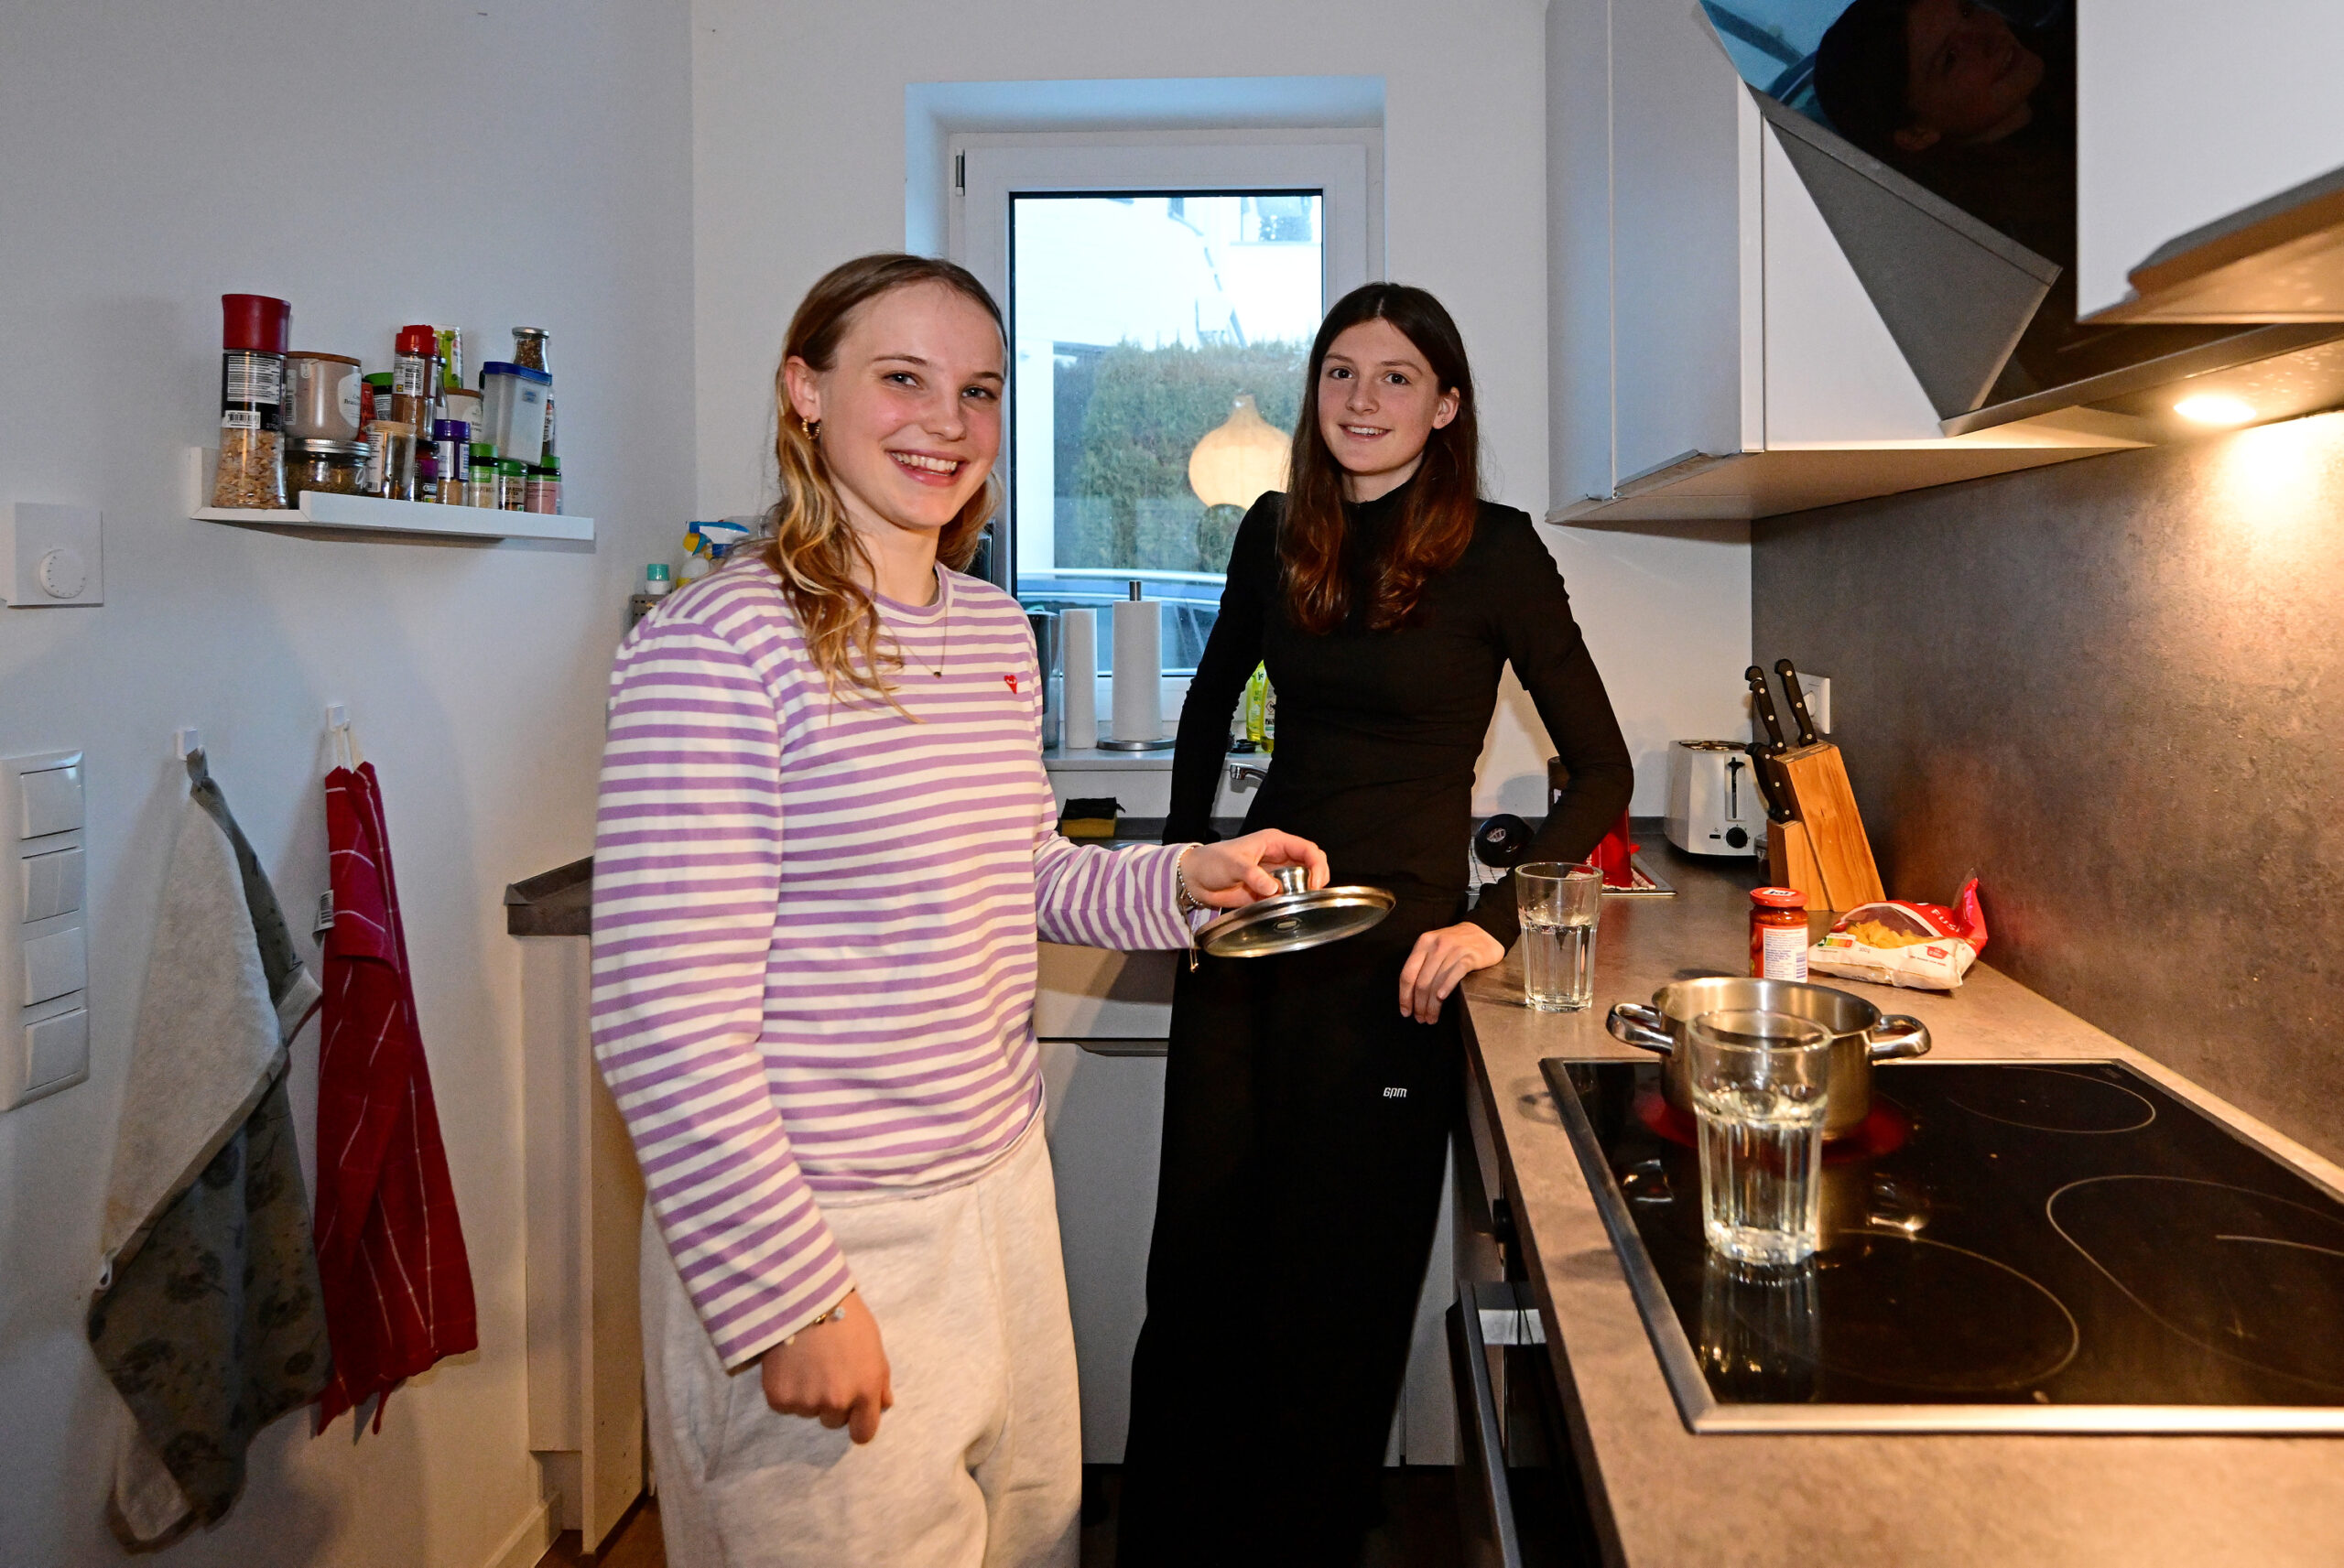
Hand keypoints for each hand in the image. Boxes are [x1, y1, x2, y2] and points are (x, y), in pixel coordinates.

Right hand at [759, 1291, 892, 1443]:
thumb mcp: (873, 1345)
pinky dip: (785, 1389)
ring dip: (807, 1394)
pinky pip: (784, 1404)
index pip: (863, 1434)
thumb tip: (884, 1404)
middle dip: (830, 1403)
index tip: (850, 1414)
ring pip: (807, 1411)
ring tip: (805, 1361)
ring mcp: (806, 1403)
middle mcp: (837, 1402)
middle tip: (824, 1371)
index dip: (857, 1423)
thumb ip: (879, 1379)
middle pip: (833, 1421)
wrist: (803, 1297)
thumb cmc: (845, 1315)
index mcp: (865, 1391)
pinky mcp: (779, 1398)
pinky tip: (788, 1363)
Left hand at [1178, 830, 1328, 908]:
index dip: (1317, 865)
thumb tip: (1274, 889)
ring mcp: (1275, 875)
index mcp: (1275, 842)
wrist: (1195, 880)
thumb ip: (1254, 875)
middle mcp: (1279, 857)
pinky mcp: (1268, 892)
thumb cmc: (1212, 862)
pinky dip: (1291, 904)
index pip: (1307, 849)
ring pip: (1301, 882)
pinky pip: (1287, 897)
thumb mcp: (1233, 864)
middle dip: (1316, 879)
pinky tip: (1287, 910)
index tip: (1315, 884)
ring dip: (1304, 893)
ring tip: (1298, 904)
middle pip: (1310, 864)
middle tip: (1311, 896)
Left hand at [1398, 921, 1505, 1023]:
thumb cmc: (1456, 944)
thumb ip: (1422, 964)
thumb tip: (1410, 995)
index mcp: (1423, 943)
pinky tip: (1441, 998)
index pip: (1407, 974)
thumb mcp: (1435, 946)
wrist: (1484, 931)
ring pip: (1436, 982)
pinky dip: (1446, 987)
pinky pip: (1455, 974)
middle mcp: (1436, 945)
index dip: (1404, 996)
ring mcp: (1453, 950)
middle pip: (1421, 982)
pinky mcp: (1470, 956)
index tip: (1406, 1012)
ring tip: (1431, 1018)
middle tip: (1421, 1019)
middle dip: (1419, 1005)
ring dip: (1432, 1005)